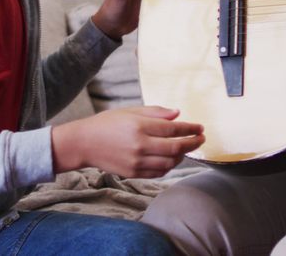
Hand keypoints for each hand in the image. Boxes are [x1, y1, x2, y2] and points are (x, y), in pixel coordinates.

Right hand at [51, 106, 203, 177]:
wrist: (84, 143)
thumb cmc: (107, 123)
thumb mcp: (130, 111)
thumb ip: (155, 113)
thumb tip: (178, 114)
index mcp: (139, 126)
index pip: (173, 128)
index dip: (190, 128)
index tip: (200, 128)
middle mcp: (139, 145)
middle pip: (175, 147)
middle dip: (192, 143)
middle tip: (201, 139)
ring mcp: (137, 162)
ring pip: (170, 162)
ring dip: (182, 156)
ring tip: (186, 148)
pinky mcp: (134, 173)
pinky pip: (159, 172)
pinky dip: (170, 166)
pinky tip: (172, 158)